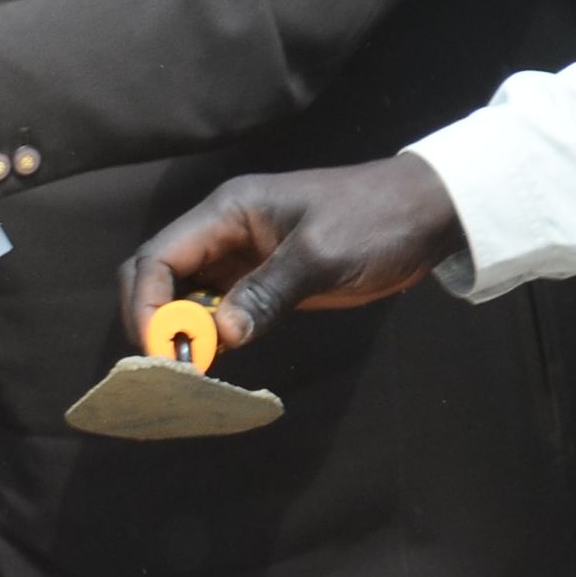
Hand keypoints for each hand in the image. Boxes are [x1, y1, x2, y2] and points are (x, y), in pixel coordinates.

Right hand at [118, 157, 463, 353]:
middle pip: (160, 273)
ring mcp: (240, 253)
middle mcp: (222, 230)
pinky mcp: (261, 275)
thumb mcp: (322, 257)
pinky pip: (218, 302)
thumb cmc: (376, 222)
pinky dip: (209, 329)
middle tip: (170, 363)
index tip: (159, 347)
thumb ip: (267, 293)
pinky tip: (217, 354)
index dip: (146, 302)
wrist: (429, 210)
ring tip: (190, 366)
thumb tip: (220, 337)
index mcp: (226, 211)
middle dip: (154, 317)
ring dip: (180, 326)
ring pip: (184, 290)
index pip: (159, 256)